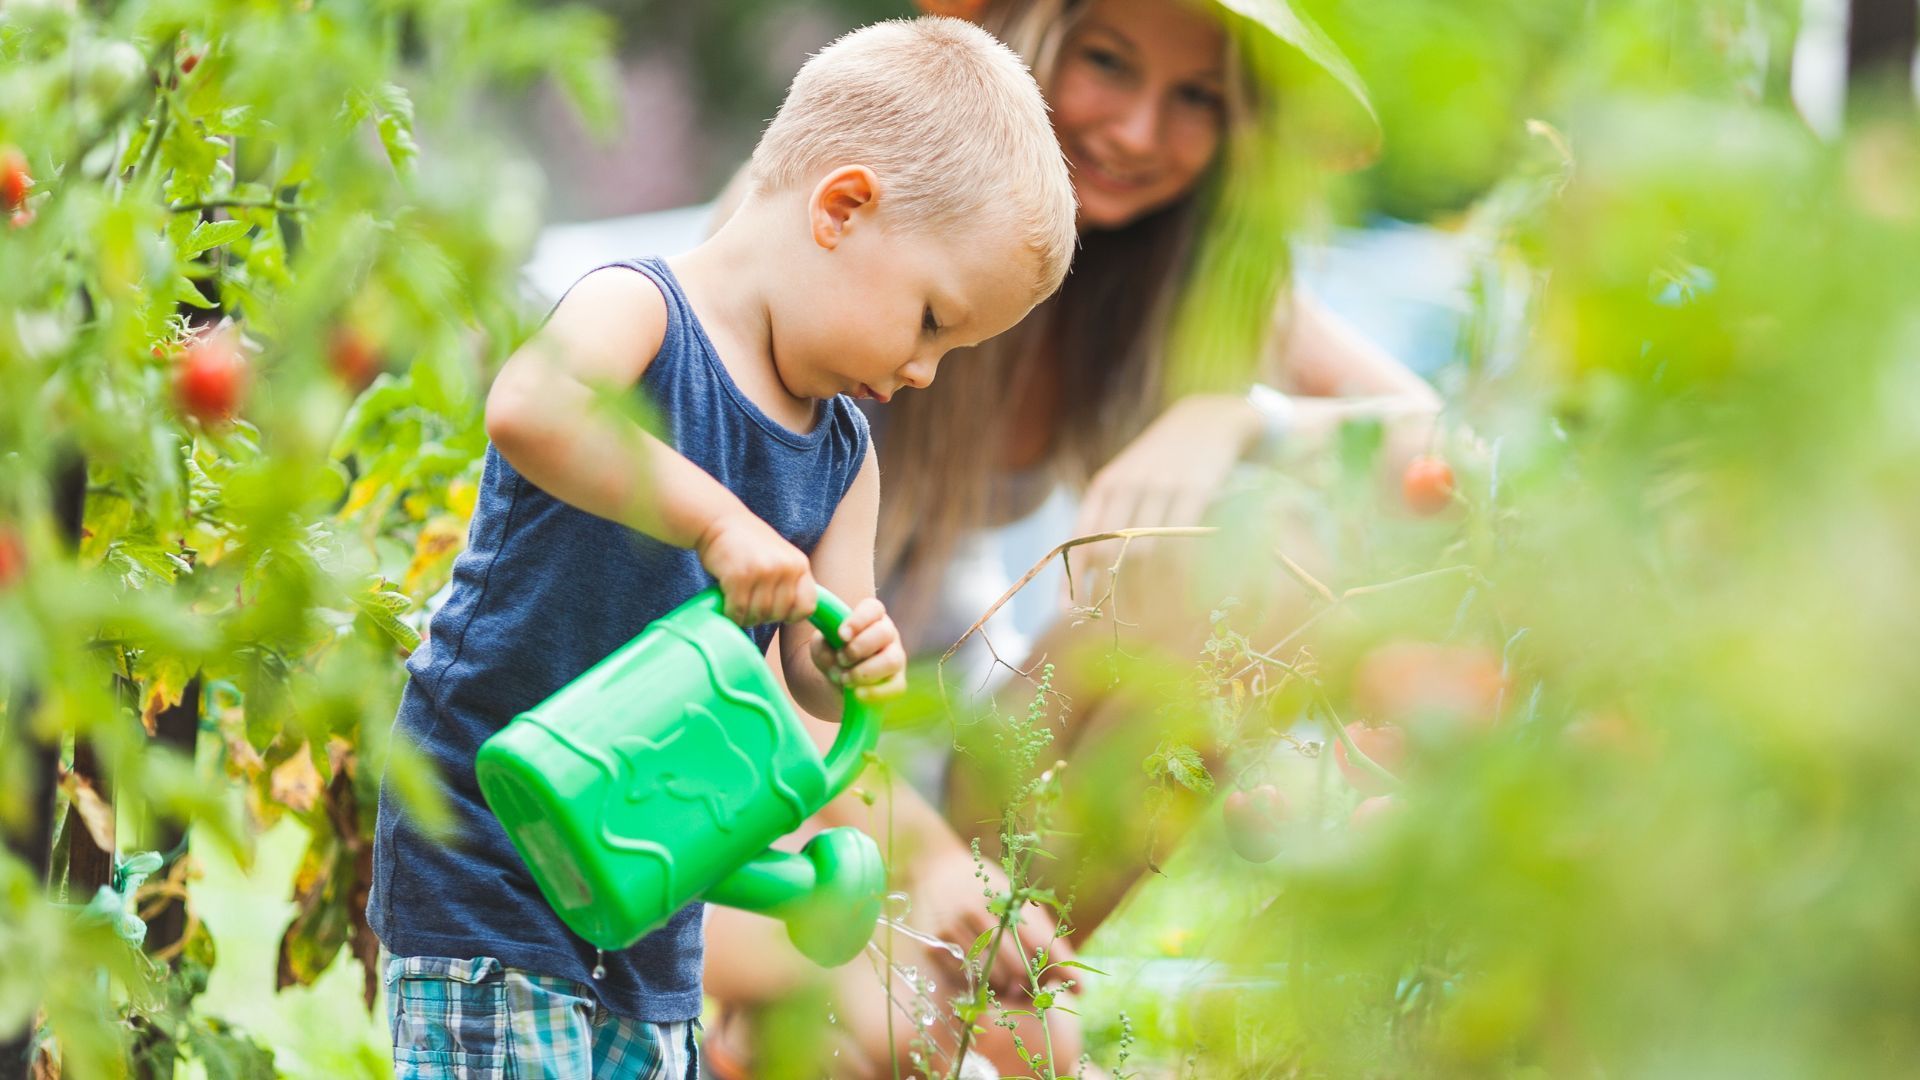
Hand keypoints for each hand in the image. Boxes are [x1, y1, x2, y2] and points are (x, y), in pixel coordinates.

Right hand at [695, 510, 816, 625]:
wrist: (718, 520)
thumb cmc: (747, 543)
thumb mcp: (779, 557)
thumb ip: (789, 581)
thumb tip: (792, 616)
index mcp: (799, 564)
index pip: (807, 606)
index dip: (790, 615)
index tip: (775, 611)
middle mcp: (786, 567)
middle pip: (778, 614)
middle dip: (762, 617)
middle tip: (749, 606)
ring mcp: (764, 571)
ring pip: (758, 615)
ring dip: (745, 616)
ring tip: (738, 603)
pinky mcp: (739, 576)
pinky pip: (738, 610)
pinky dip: (731, 613)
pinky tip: (726, 604)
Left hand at [809, 597, 905, 703]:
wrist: (838, 680)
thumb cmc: (833, 653)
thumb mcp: (822, 645)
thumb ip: (823, 644)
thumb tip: (832, 653)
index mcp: (871, 616)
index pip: (873, 608)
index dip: (858, 620)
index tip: (841, 635)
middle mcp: (888, 634)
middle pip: (884, 633)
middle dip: (859, 648)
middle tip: (841, 659)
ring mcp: (895, 658)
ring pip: (892, 660)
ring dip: (865, 671)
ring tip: (844, 679)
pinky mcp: (897, 682)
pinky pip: (895, 687)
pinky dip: (874, 692)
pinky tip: (856, 694)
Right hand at [904, 845, 1075, 997]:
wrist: (934, 867)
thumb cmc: (984, 884)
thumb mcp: (1013, 893)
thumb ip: (1040, 926)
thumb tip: (1071, 969)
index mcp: (1002, 897)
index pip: (1039, 941)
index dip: (1062, 967)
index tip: (1080, 988)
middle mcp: (977, 912)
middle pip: (1017, 965)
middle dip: (1030, 981)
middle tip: (1031, 984)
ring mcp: (953, 929)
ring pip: (992, 976)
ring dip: (1006, 985)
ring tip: (1009, 980)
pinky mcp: (933, 944)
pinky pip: (966, 978)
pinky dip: (979, 982)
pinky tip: (983, 974)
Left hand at [1067, 393, 1258, 603]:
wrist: (1208, 420)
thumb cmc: (1163, 458)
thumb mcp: (1128, 476)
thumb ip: (1109, 514)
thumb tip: (1090, 568)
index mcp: (1105, 485)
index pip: (1078, 539)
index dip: (1070, 578)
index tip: (1068, 611)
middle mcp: (1127, 486)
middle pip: (1107, 552)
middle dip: (1106, 593)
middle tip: (1112, 621)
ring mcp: (1161, 488)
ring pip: (1142, 554)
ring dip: (1141, 592)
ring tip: (1143, 618)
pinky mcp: (1195, 492)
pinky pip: (1179, 546)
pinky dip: (1175, 578)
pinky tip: (1175, 597)